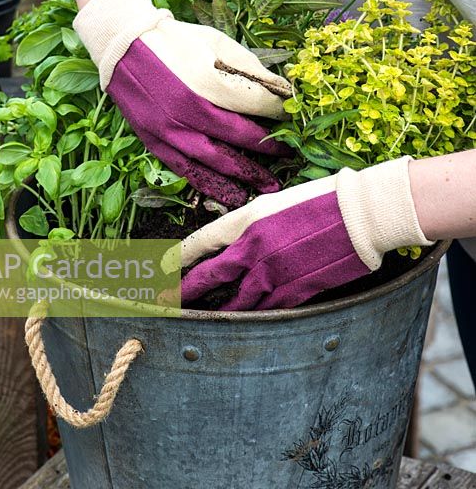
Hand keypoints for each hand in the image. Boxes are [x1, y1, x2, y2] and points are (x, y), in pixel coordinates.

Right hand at [73, 0, 290, 206]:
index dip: (278, 115)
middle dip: (266, 153)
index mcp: (207, 82)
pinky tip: (227, 193)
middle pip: (236, 141)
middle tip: (290, 159)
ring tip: (264, 188)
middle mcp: (187, 111)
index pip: (256, 107)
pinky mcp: (152, 139)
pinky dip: (207, 183)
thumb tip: (279, 91)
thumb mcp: (217, 43)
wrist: (123, 45)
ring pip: (210, 163)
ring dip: (241, 178)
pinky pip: (183, 168)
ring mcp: (167, 129)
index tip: (291, 119)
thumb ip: (249, 69)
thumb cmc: (176, 40)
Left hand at [176, 156, 434, 310]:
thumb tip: (239, 242)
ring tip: (204, 320)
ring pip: (235, 301)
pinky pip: (266, 309)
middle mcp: (253, 248)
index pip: (202, 241)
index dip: (178, 257)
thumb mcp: (277, 202)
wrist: (359, 215)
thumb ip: (253, 224)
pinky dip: (253, 315)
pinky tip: (245, 321)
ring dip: (219, 311)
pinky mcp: (294, 291)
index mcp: (247, 220)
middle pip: (210, 276)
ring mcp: (273, 273)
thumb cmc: (322, 200)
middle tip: (168, 303)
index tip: (162, 268)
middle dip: (187, 291)